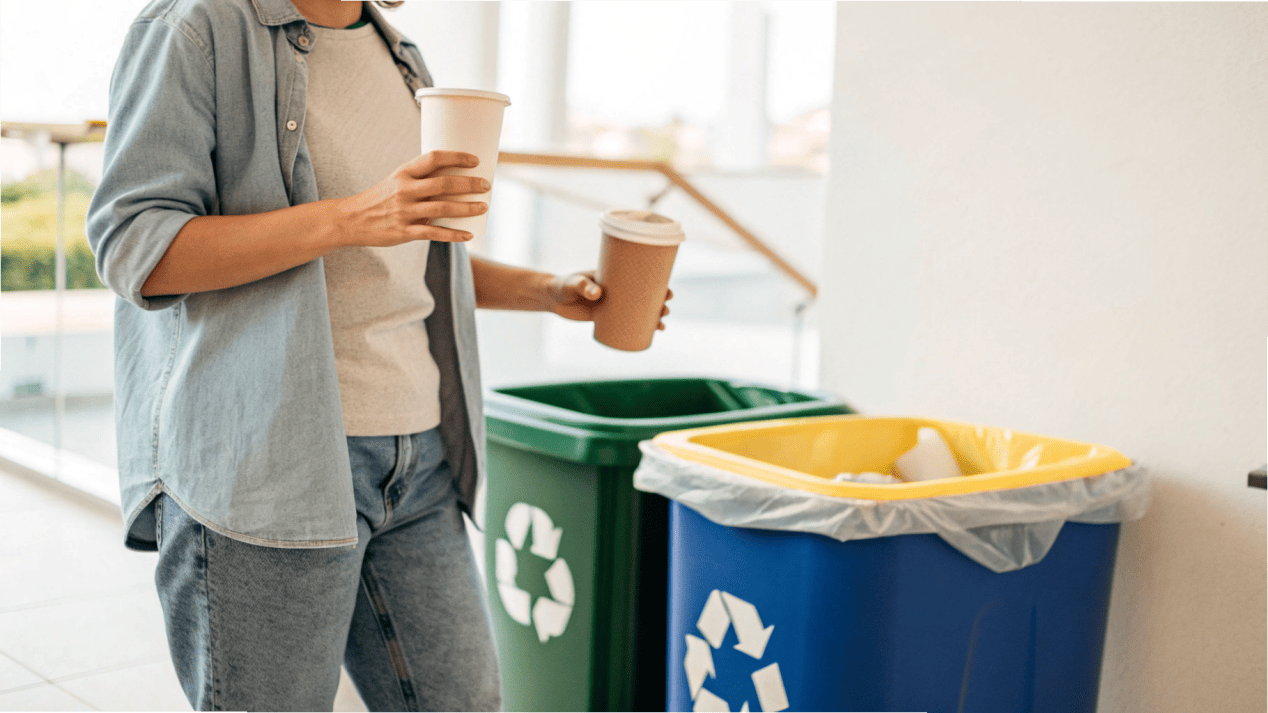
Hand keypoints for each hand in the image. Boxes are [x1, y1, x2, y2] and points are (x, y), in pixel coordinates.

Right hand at [333, 151, 488, 247]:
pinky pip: (434, 233)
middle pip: (443, 183)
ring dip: (467, 208)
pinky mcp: (404, 232)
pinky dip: (453, 235)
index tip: (475, 160)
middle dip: (469, 184)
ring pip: (442, 208)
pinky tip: (468, 235)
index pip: (434, 158)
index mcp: (403, 173)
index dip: (457, 157)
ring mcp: (405, 212)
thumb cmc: (380, 198)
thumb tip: (455, 178)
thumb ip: (421, 179)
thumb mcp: (396, 181)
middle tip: (486, 185)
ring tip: (484, 207)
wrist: (351, 220)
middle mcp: (405, 190)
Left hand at [548, 271, 672, 329]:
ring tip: (661, 325)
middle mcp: (619, 290)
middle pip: (645, 296)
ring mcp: (614, 305)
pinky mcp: (606, 318)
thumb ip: (584, 286)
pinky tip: (650, 334)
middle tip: (665, 309)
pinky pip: (627, 324)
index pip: (642, 278)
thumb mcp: (574, 283)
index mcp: (616, 276)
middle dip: (660, 303)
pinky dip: (639, 329)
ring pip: (639, 311)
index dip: (658, 284)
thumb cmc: (564, 285)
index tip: (667, 290)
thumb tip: (598, 293)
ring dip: (653, 317)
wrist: (553, 297)